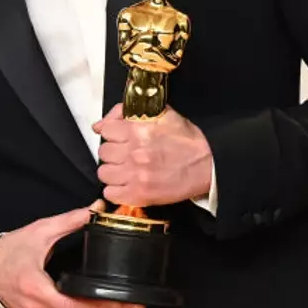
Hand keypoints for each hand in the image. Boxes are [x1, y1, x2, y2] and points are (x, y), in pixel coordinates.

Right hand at [0, 205, 143, 307]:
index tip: (127, 305)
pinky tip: (85, 300)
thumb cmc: (10, 252)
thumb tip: (94, 209)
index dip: (104, 305)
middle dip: (104, 306)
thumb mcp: (40, 231)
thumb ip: (69, 221)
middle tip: (128, 302)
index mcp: (37, 288)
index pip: (77, 304)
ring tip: (110, 299)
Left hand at [93, 104, 212, 208]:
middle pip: (103, 152)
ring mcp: (136, 175)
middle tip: (124, 155)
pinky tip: (126, 185)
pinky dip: (115, 190)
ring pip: (104, 173)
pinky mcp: (140, 194)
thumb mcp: (161, 115)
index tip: (118, 138)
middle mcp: (134, 152)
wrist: (207, 165)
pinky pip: (110, 193)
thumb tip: (100, 123)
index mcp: (139, 130)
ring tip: (125, 170)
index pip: (105, 130)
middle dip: (113, 152)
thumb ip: (127, 112)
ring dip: (112, 171)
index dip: (111, 133)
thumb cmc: (187, 141)